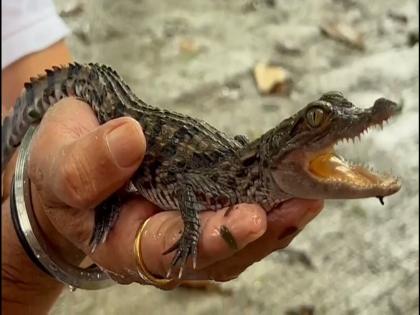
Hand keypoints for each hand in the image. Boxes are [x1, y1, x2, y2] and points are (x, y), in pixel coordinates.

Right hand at [27, 98, 322, 285]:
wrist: (74, 163)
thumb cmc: (60, 168)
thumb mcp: (58, 165)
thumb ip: (85, 164)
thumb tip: (130, 139)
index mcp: (123, 245)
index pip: (170, 251)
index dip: (210, 237)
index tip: (248, 217)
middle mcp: (161, 245)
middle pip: (217, 253)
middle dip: (261, 232)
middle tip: (301, 204)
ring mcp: (185, 226)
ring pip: (235, 240)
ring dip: (275, 221)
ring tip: (309, 197)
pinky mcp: (200, 205)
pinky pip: (238, 214)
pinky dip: (267, 203)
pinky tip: (293, 190)